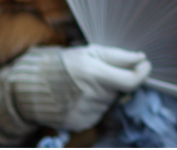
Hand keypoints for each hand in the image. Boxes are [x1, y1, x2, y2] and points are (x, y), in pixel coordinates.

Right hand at [0, 44, 151, 143]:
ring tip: (84, 84)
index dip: (142, 73)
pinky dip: (95, 104)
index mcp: (94, 73)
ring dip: (104, 92)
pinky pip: (99, 112)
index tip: (145, 64)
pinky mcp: (81, 124)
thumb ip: (118, 56)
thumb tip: (142, 58)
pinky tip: (79, 96)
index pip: (131, 81)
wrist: (30, 88)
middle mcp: (91, 95)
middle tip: (99, 71)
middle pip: (120, 89)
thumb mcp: (89, 52)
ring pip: (110, 101)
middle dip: (116, 79)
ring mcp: (86, 112)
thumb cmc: (63, 64)